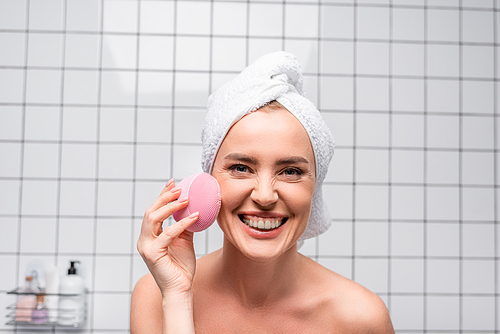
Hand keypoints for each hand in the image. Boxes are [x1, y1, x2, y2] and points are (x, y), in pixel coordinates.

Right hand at [137, 179, 199, 295]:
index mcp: (150, 236)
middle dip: (164, 197)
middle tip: (179, 188)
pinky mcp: (153, 254)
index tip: (173, 183)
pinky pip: (167, 234)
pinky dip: (181, 224)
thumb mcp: (184, 241)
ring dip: (170, 207)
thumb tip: (193, 209)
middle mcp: (144, 240)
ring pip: (153, 219)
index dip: (162, 196)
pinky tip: (194, 217)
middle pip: (150, 212)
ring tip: (185, 199)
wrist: (180, 288)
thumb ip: (184, 226)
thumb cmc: (181, 267)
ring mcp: (146, 247)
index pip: (153, 211)